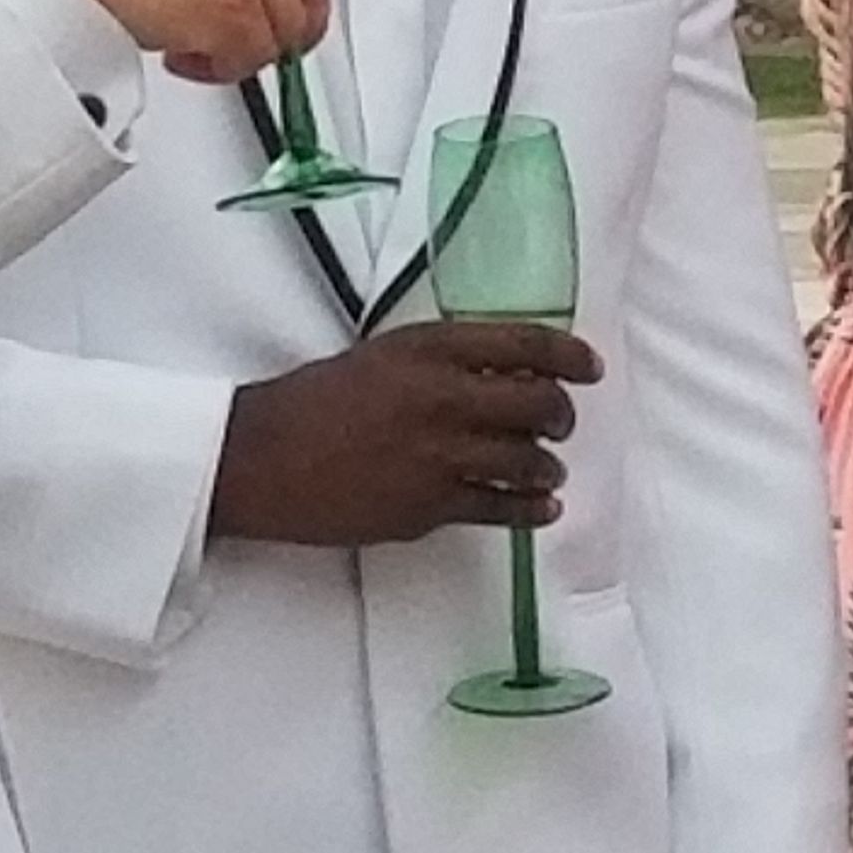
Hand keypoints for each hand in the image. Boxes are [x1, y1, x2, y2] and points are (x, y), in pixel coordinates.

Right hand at [210, 320, 599, 547]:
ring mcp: (440, 456)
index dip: (569, 355)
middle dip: (561, 415)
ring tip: (545, 468)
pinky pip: (503, 508)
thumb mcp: (381, 356)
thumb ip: (440, 360)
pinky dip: (533, 508)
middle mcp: (442, 397)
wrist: (263, 459)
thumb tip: (503, 373)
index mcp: (427, 348)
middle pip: (539, 405)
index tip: (589, 367)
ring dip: (547, 465)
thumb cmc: (313, 401)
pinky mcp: (431, 507)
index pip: (523, 343)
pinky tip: (541, 506)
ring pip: (528, 460)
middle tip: (559, 421)